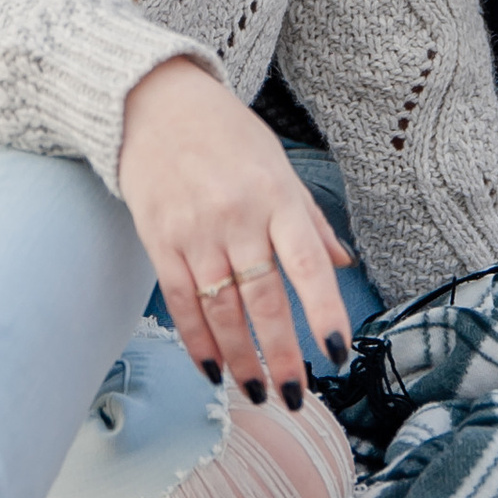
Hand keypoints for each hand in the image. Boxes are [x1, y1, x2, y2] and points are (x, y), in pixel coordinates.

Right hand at [118, 58, 353, 406]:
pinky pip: (182, 301)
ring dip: (240, 358)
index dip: (323, 311)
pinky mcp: (161, 240)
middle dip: (281, 354)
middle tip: (294, 395)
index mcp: (276, 195)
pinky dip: (197, 340)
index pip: (307, 263)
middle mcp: (238, 216)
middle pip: (263, 299)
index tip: (337, 352)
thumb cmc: (226, 133)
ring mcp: (196, 230)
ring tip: (256, 390)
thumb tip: (342, 264)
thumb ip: (309, 219)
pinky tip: (212, 367)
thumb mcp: (278, 164)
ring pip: (221, 310)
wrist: (155, 102)